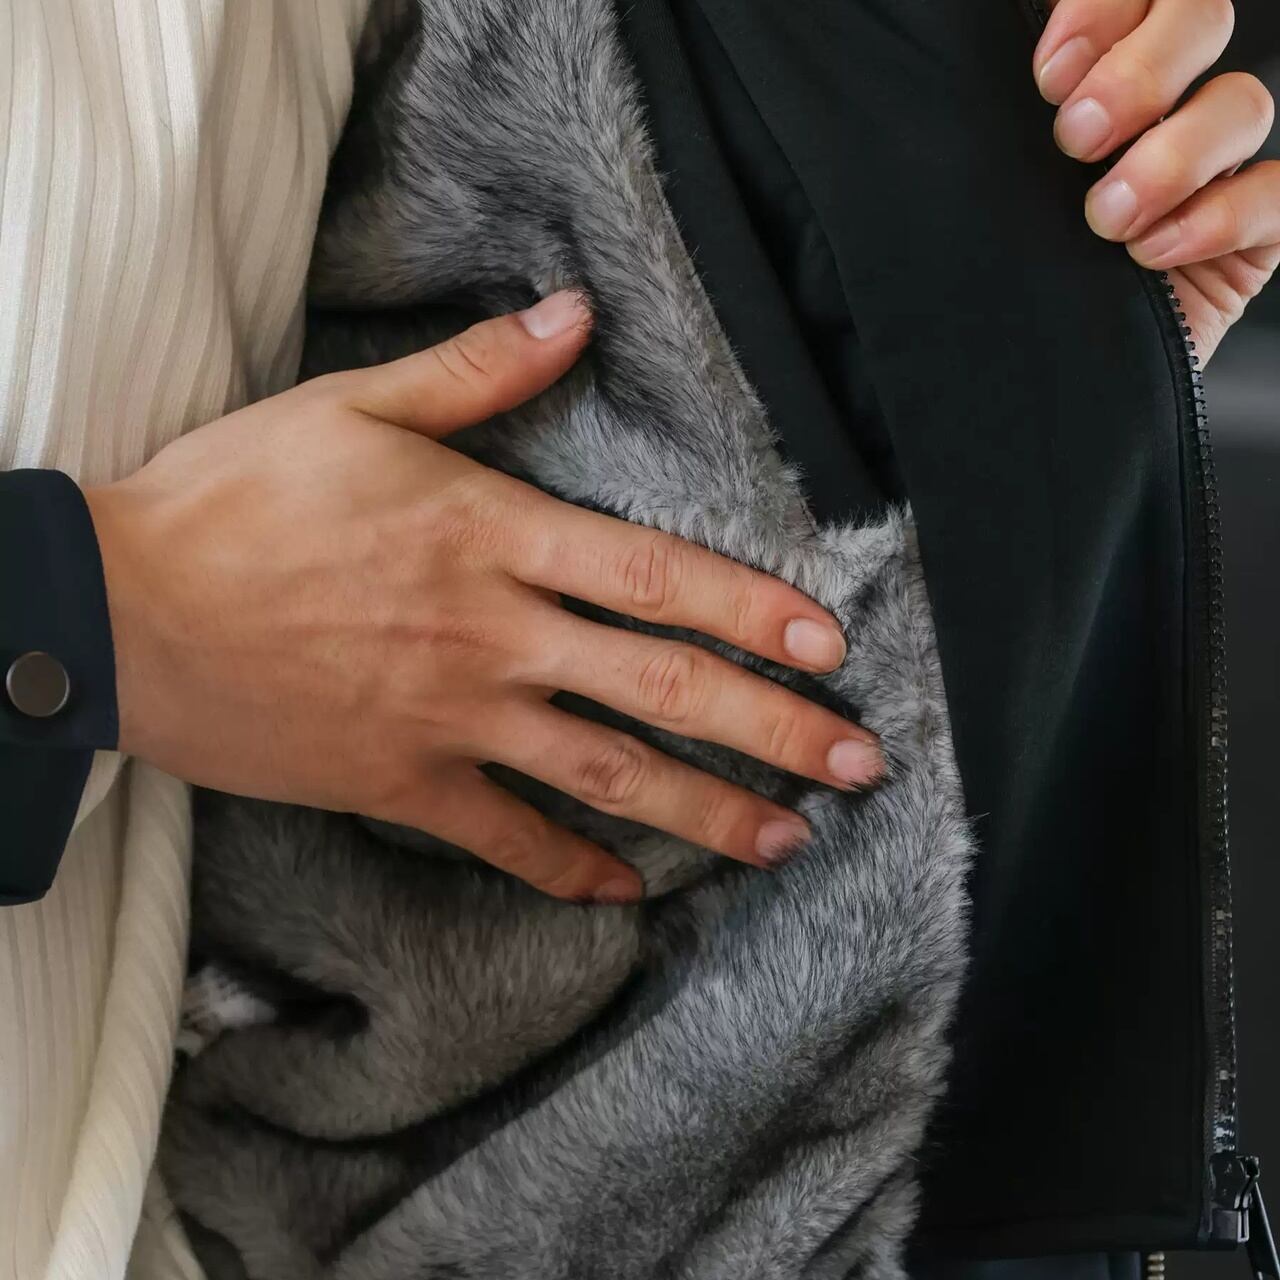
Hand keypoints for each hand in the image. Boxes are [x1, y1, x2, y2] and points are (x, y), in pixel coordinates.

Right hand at [85, 292, 880, 903]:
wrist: (121, 609)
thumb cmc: (237, 497)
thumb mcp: (355, 408)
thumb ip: (479, 373)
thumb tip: (576, 314)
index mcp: (493, 537)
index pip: (658, 577)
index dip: (755, 613)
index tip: (831, 649)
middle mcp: (493, 636)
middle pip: (660, 688)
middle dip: (772, 730)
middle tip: (860, 767)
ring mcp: (451, 718)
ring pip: (605, 775)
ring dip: (706, 812)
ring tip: (789, 842)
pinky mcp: (401, 782)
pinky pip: (505, 837)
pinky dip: (570, 869)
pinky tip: (628, 894)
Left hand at [1033, 0, 1277, 363]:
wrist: (1026, 387)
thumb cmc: (999, 285)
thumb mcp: (989, 197)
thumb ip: (998, 126)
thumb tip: (999, 65)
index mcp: (1096, 78)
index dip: (1104, 10)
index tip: (1048, 76)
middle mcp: (1163, 110)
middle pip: (1202, 17)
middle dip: (1142, 70)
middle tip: (1077, 138)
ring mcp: (1215, 169)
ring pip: (1243, 102)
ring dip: (1173, 155)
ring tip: (1106, 220)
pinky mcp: (1253, 233)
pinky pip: (1277, 192)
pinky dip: (1220, 217)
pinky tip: (1152, 253)